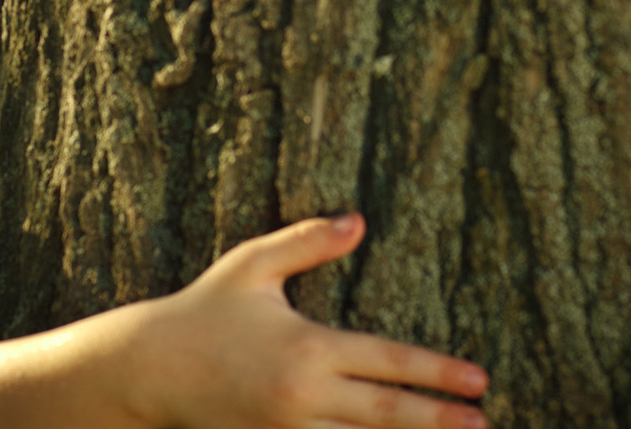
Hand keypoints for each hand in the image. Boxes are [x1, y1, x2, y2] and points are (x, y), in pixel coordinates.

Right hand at [130, 214, 488, 428]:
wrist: (147, 370)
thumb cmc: (203, 310)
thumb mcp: (252, 265)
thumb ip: (307, 242)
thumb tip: (358, 221)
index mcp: (306, 348)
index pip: (387, 362)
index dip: (437, 372)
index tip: (479, 380)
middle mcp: (302, 396)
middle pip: (386, 414)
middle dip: (438, 419)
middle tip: (482, 421)